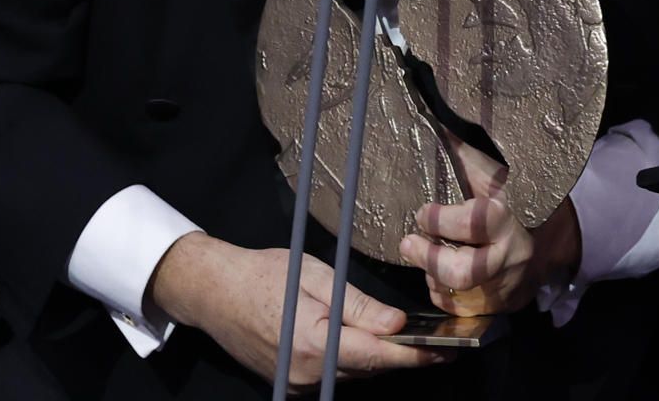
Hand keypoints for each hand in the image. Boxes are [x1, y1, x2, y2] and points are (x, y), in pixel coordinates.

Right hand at [147, 233, 449, 390]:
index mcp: (315, 343)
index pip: (378, 356)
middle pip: (368, 368)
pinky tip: (351, 337)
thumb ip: (358, 305)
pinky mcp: (289, 384)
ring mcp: (296, 383)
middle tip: (427, 337)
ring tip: (393, 334)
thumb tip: (397, 323)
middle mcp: (306, 373)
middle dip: (397, 353)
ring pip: (351, 373)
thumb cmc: (263, 275)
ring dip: (372, 356)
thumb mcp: (317, 277)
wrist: (215, 293)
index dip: (413, 356)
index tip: (443, 352)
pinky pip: (331, 375)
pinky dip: (347, 359)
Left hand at [397, 137, 580, 314]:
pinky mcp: (503, 306)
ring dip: (433, 277)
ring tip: (424, 256)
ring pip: (459, 295)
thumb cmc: (515, 196)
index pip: (473, 223)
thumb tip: (430, 119)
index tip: (422, 212)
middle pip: (463, 272)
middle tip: (408, 244)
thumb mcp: (495, 173)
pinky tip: (438, 277)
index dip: (441, 220)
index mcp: (508, 218)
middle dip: (429, 259)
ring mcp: (506, 286)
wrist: (555, 235)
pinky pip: (464, 310)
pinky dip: (445, 295)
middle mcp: (509, 256)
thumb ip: (463, 155)